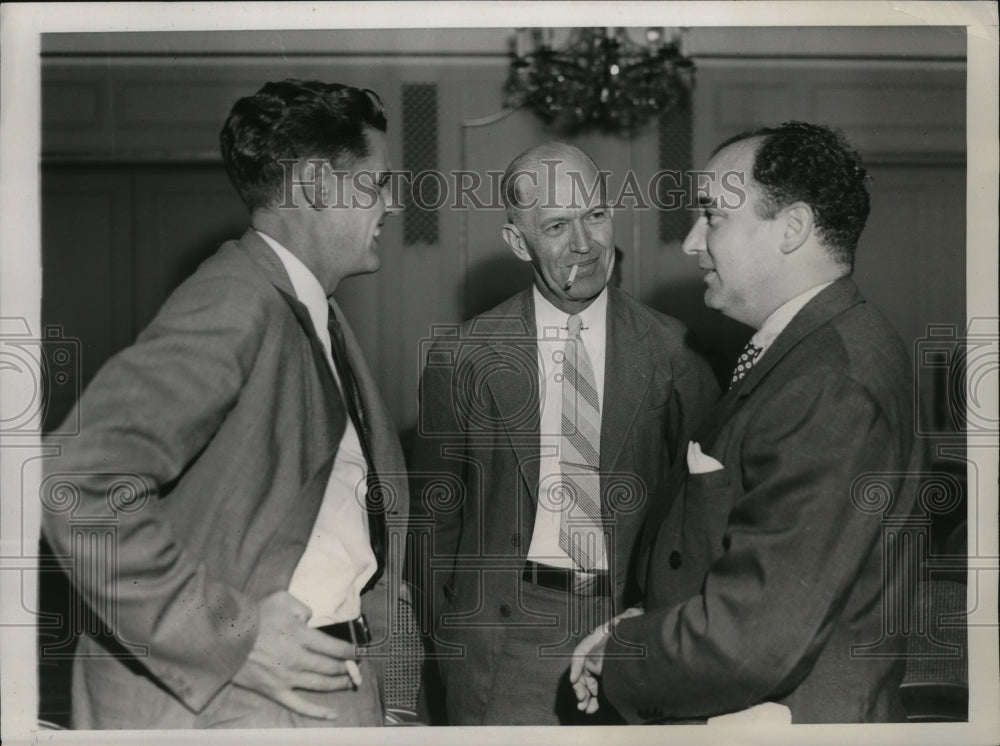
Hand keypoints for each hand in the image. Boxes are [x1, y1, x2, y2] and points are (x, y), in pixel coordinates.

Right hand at [231, 591, 358, 719]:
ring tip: (349, 682)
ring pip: (320, 685)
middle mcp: (297, 659)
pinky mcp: (275, 691)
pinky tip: (332, 714)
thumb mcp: (282, 599)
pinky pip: (300, 706)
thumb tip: (312, 620)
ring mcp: (287, 678)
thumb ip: (303, 608)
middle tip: (354, 666)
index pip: (334, 647)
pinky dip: (318, 712)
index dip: (349, 651)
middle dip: (346, 667)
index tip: (355, 652)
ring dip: (338, 684)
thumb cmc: (254, 616)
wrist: (225, 638)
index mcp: (301, 636)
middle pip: (330, 667)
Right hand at [569, 606, 643, 714]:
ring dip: (585, 696)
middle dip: (580, 686)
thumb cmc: (633, 624)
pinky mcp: (608, 676)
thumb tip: (614, 624)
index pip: (581, 652)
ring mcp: (600, 664)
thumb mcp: (627, 621)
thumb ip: (622, 621)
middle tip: (581, 699)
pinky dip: (594, 699)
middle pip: (582, 670)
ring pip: (588, 682)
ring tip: (584, 708)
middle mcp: (595, 652)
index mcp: (596, 639)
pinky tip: (592, 709)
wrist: (642, 631)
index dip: (576, 666)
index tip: (574, 679)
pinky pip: (598, 688)